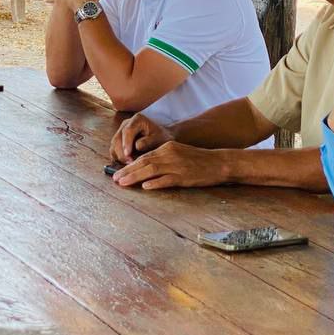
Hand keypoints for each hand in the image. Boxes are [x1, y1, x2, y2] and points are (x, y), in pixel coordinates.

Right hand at [110, 113, 172, 163]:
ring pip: (114, 145)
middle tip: (129, 163)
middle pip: (117, 138)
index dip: (126, 143)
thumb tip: (137, 146)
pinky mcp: (118, 140)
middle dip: (121, 153)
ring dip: (119, 156)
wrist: (161, 138)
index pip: (128, 131)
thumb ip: (149, 141)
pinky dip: (117, 158)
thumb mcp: (159, 139)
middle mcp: (126, 124)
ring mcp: (120, 131)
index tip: (128, 154)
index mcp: (137, 119)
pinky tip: (126, 164)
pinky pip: (113, 150)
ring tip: (130, 165)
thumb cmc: (161, 138)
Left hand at [111, 142, 230, 189]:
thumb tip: (145, 170)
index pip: (144, 156)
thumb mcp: (178, 153)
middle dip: (127, 171)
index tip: (118, 172)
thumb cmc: (198, 160)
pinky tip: (145, 187)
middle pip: (144, 163)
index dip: (129, 165)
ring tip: (123, 183)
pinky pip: (167, 180)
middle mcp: (169, 154)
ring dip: (135, 177)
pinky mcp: (184, 177)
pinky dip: (155, 183)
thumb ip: (162, 158)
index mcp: (167, 148)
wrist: (218, 162)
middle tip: (115, 179)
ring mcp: (177, 166)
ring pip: (151, 171)